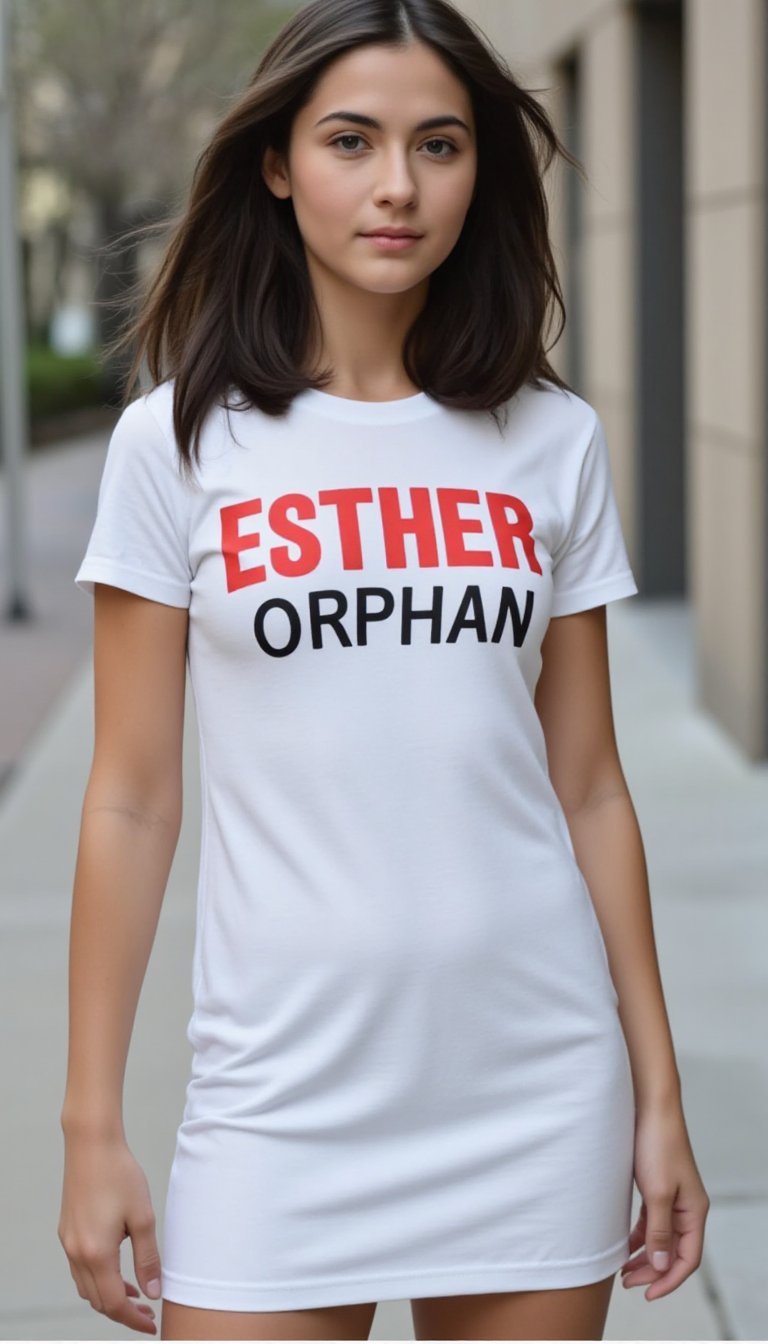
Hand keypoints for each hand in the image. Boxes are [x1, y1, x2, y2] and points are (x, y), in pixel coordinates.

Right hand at [58, 1132, 161, 1334]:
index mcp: (96, 1254)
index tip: (152, 1323)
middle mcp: (76, 1254)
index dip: (134, 1318)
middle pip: (98, 1301)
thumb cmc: (120, 1175)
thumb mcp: (143, 1218)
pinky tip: (117, 1269)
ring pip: (86, 1287)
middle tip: (148, 1311)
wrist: (92, 1145)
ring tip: (136, 1292)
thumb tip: (154, 1292)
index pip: (114, 1303)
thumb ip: (148, 1259)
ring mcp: (68, 1243)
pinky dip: (98, 1278)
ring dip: (109, 1296)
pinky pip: (80, 1269)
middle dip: (122, 1312)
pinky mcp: (67, 1232)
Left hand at [621, 1102, 709, 1300]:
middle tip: (626, 1283)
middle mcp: (687, 1208)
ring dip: (644, 1256)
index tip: (647, 1294)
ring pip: (661, 1238)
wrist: (649, 1107)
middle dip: (652, 1271)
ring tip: (622, 1270)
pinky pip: (651, 1222)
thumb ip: (658, 1232)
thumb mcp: (657, 1193)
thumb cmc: (657, 1145)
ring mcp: (673, 1197)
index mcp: (694, 1211)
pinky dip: (639, 1236)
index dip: (669, 1280)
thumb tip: (661, 1267)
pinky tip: (624, 1243)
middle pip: (673, 1252)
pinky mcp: (657, 1187)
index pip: (688, 1259)